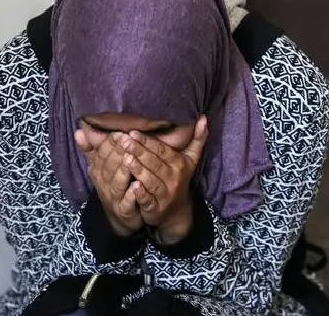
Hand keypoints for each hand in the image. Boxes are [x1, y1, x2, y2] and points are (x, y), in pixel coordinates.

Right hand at [75, 130, 143, 236]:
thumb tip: (79, 131)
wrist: (121, 218)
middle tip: (127, 139)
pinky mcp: (125, 212)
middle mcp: (104, 185)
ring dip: (123, 170)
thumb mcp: (100, 168)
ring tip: (131, 158)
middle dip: (117, 152)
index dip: (109, 144)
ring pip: (117, 183)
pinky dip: (132, 195)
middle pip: (109, 167)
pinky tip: (138, 185)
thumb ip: (91, 150)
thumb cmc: (113, 186)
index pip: (101, 155)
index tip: (119, 132)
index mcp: (98, 172)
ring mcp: (114, 199)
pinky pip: (128, 203)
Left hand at [120, 117, 207, 242]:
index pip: (162, 151)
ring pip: (150, 180)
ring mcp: (165, 195)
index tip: (133, 132)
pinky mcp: (155, 209)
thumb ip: (197, 138)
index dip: (148, 142)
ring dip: (138, 170)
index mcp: (179, 164)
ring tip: (125, 158)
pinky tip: (132, 185)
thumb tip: (204, 117)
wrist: (177, 212)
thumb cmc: (179, 179)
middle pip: (154, 163)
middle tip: (125, 141)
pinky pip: (148, 200)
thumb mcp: (190, 159)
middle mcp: (173, 179)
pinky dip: (140, 194)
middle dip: (139, 151)